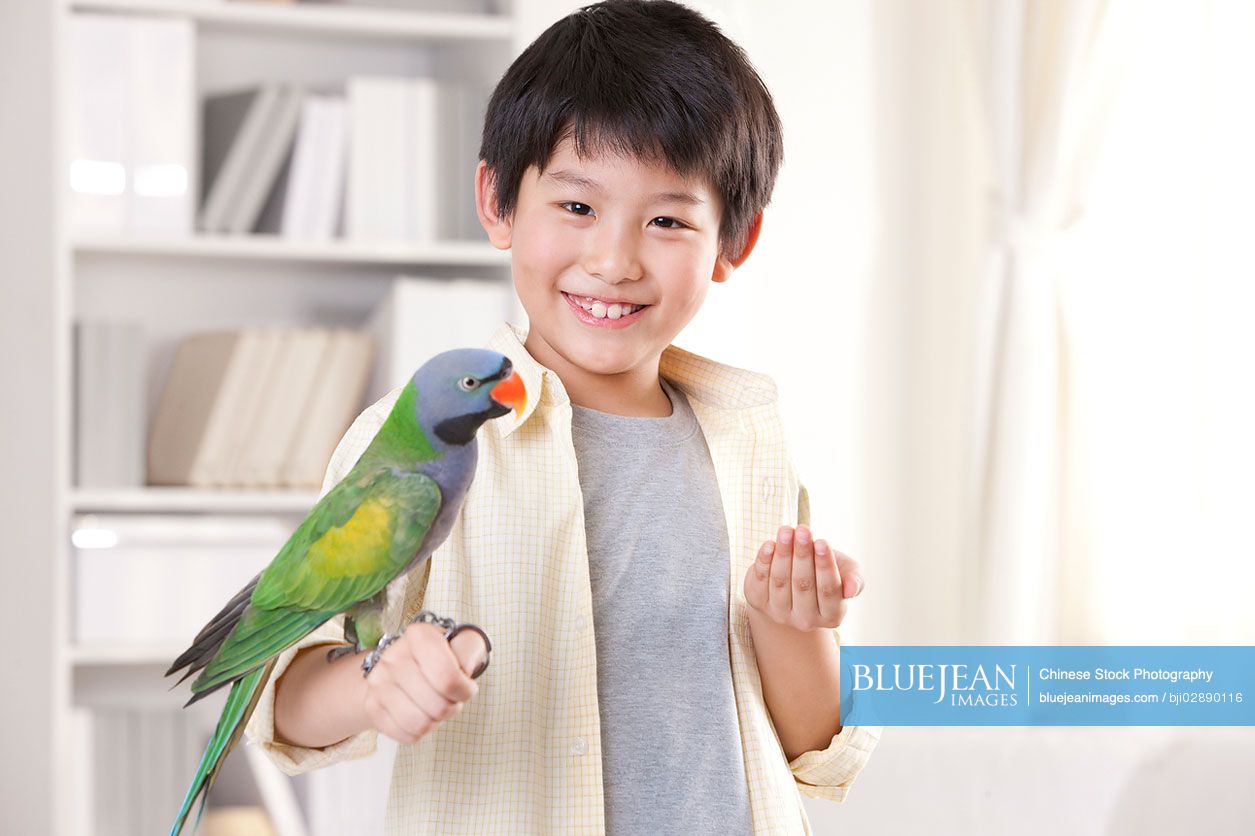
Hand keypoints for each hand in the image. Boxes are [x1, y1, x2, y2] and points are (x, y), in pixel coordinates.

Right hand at [361, 621, 488, 744]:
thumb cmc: (442, 657)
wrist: (405, 667)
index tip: (466, 687)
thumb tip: (463, 669)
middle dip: (452, 707)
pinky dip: (420, 731)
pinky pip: (406, 736)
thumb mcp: (463, 644)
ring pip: (420, 724)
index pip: (448, 679)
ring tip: (435, 706)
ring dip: (436, 721)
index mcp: (419, 636)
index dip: (465, 691)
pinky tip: (419, 713)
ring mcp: (378, 682)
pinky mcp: (371, 706)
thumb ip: (470, 649)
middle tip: (449, 697)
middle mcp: (393, 656)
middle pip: (438, 706)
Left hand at [743, 524, 864, 631]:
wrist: (795, 581)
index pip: (828, 590)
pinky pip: (759, 580)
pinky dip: (763, 560)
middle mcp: (805, 621)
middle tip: (803, 530)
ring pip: (780, 581)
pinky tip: (770, 544)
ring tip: (786, 530)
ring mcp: (779, 614)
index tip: (822, 542)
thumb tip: (851, 589)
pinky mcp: (758, 602)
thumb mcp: (845, 573)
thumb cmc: (824, 573)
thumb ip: (854, 578)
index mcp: (832, 616)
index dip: (825, 565)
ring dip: (783, 553)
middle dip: (803, 554)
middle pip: (803, 585)